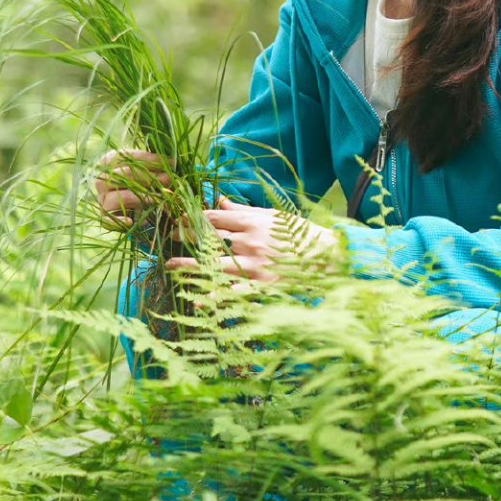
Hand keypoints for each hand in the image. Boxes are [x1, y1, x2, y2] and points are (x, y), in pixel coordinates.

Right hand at [92, 148, 171, 230]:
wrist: (133, 205)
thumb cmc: (142, 181)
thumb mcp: (146, 169)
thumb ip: (155, 164)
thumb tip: (172, 162)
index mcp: (109, 161)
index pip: (128, 157)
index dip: (151, 160)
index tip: (171, 162)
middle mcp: (102, 180)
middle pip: (124, 176)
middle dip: (150, 177)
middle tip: (169, 178)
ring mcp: (101, 199)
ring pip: (118, 197)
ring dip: (141, 197)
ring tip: (160, 197)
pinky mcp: (104, 217)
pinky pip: (107, 220)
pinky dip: (119, 221)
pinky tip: (131, 221)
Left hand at [164, 196, 342, 282]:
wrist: (330, 256)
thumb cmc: (300, 235)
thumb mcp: (273, 217)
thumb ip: (245, 211)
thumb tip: (220, 200)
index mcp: (253, 223)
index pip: (216, 218)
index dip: (194, 217)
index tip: (179, 218)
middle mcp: (250, 243)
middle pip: (210, 239)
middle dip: (187, 237)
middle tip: (171, 236)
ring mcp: (255, 266)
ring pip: (216, 266)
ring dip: (190, 266)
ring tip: (170, 266)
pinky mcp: (263, 287)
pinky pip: (234, 293)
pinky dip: (216, 298)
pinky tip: (198, 301)